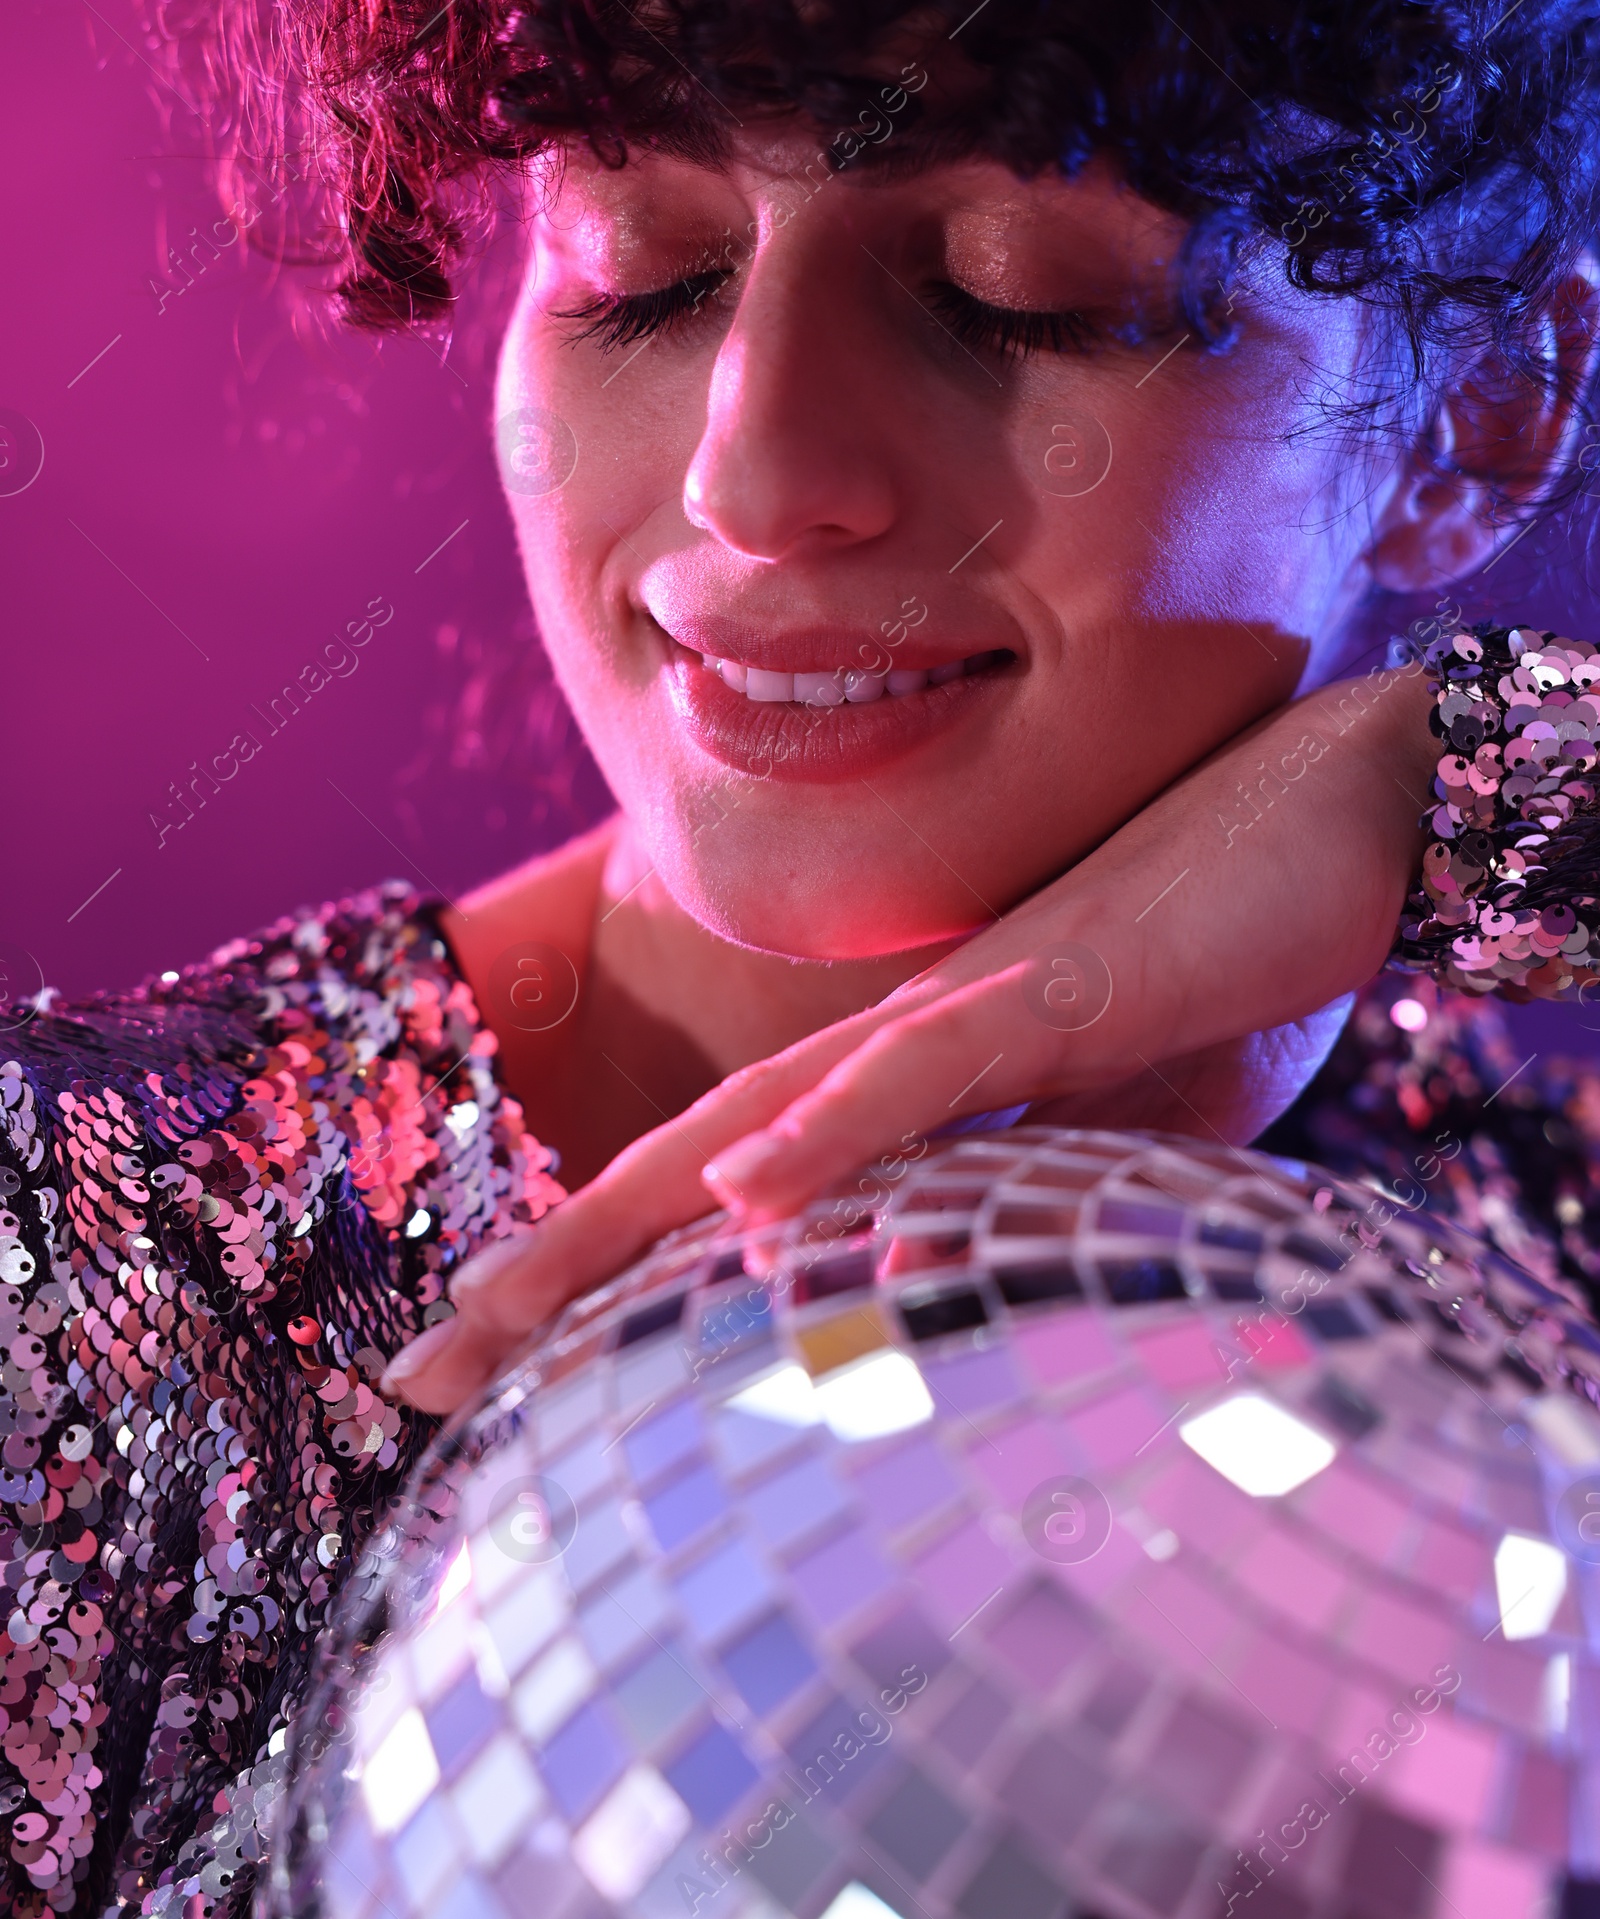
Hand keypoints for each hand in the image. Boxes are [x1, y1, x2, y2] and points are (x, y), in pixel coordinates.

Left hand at [383, 658, 1436, 1412]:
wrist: (1356, 798)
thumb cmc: (1246, 940)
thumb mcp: (1131, 1111)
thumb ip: (1028, 1184)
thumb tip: (917, 1278)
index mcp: (915, 1061)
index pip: (734, 1178)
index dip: (613, 1265)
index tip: (507, 1357)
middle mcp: (907, 1032)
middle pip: (697, 1161)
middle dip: (552, 1272)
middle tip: (415, 1377)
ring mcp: (974, 1004)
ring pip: (768, 1121)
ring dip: (629, 1220)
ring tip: (503, 1314)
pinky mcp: (1064, 988)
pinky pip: (924, 1071)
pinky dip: (827, 1137)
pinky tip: (739, 1204)